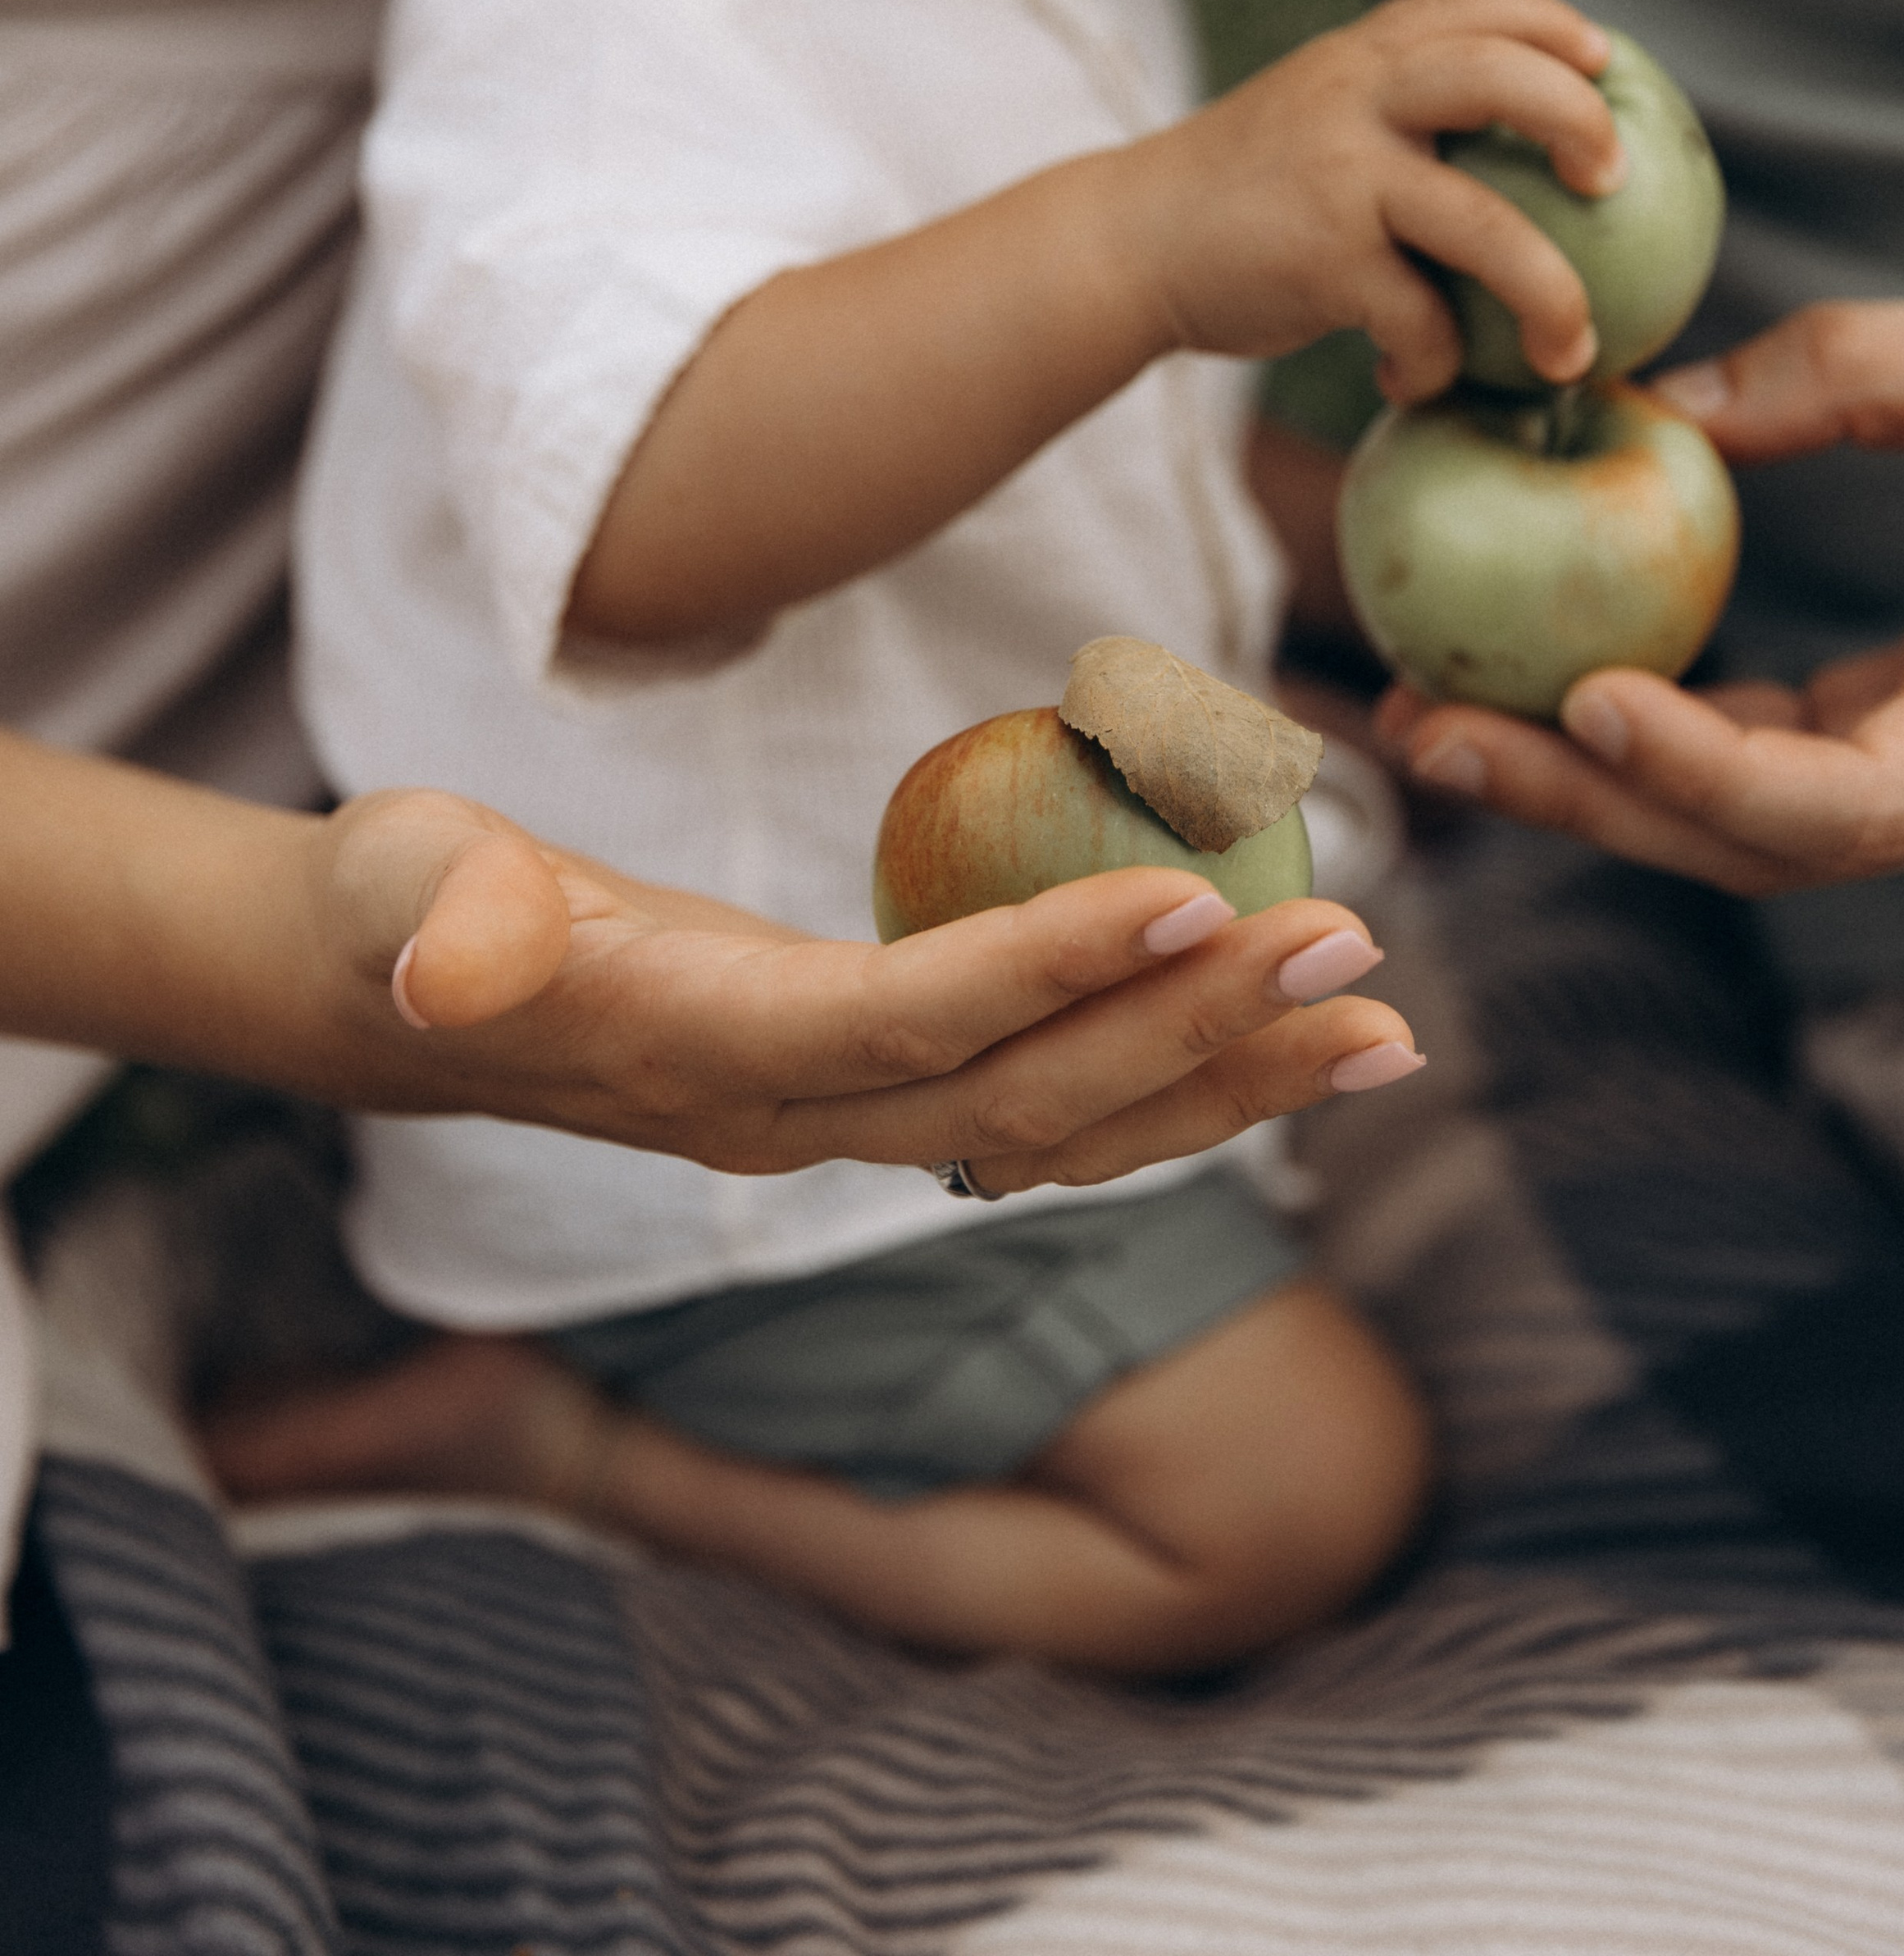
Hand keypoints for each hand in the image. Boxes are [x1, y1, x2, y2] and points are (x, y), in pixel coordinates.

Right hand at [318, 794, 1423, 1189]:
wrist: (405, 997)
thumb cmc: (411, 911)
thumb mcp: (408, 890)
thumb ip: (442, 924)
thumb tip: (450, 955)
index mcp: (706, 1053)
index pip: (900, 1025)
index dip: (1039, 974)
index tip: (1186, 905)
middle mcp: (797, 1119)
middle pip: (1024, 1094)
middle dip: (1193, 1029)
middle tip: (1356, 945)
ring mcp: (845, 1123)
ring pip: (1067, 1126)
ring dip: (1230, 1079)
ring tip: (1386, 1025)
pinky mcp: (877, 1095)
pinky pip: (1052, 1106)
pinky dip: (1181, 1077)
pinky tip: (1284, 1034)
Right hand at [1111, 0, 1622, 405]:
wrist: (1128, 244)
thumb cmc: (1246, 192)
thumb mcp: (1317, 113)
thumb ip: (1397, 105)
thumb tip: (1530, 144)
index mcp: (1363, 56)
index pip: (1477, 8)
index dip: (1553, 24)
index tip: (1602, 58)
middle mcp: (1356, 100)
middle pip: (1498, 79)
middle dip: (1577, 120)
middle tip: (1611, 179)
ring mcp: (1341, 179)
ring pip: (1486, 227)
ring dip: (1550, 296)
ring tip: (1573, 351)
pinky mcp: (1323, 262)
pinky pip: (1420, 318)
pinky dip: (1435, 361)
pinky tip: (1415, 375)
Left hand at [1381, 303, 1903, 895]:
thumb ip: (1844, 373)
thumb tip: (1654, 406)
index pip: (1856, 803)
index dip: (1714, 773)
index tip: (1594, 701)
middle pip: (1756, 843)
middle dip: (1578, 800)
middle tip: (1422, 727)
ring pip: (1744, 825)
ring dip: (1583, 782)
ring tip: (1429, 715)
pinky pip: (1763, 770)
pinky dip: (1649, 739)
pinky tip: (1536, 686)